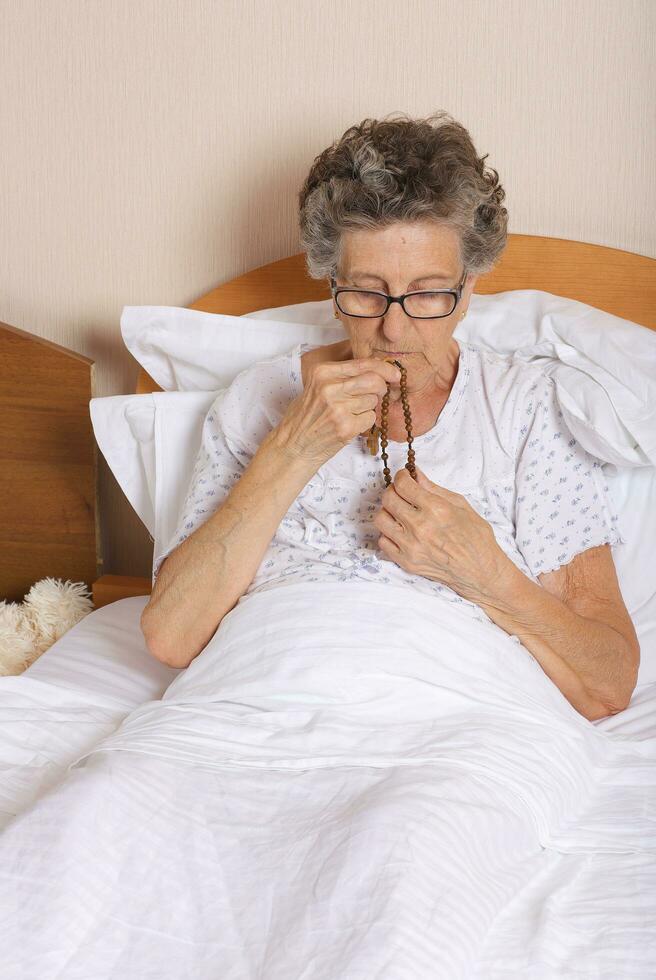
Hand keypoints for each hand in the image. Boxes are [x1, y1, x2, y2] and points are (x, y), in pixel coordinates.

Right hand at [274, 355, 401, 469]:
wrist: (294, 445)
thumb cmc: (306, 415)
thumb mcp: (316, 385)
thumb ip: (342, 374)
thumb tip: (376, 366)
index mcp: (322, 372)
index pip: (363, 363)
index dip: (384, 367)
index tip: (395, 372)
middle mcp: (330, 387)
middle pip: (374, 380)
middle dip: (382, 387)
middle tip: (378, 393)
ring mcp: (338, 408)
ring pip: (373, 400)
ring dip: (369, 406)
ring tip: (351, 412)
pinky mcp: (346, 427)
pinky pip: (371, 418)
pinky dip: (365, 421)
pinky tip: (349, 424)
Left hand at [372, 466, 513, 604]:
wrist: (480, 571)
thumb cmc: (476, 538)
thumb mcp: (461, 505)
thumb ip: (433, 488)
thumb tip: (415, 474)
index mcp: (436, 510)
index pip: (403, 485)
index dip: (402, 476)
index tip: (405, 477)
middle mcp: (420, 528)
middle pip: (388, 499)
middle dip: (393, 491)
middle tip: (402, 493)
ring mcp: (411, 547)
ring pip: (380, 519)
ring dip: (388, 511)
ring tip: (400, 513)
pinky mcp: (406, 562)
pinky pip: (383, 541)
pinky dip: (389, 533)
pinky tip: (402, 531)